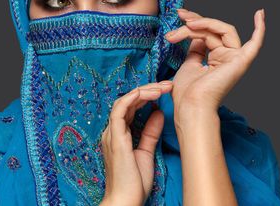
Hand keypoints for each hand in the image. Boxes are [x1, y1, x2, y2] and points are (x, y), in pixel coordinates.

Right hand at [99, 81, 172, 205]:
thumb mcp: (146, 152)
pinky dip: (134, 98)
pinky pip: (120, 109)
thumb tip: (159, 113)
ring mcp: (112, 133)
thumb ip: (150, 133)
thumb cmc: (134, 183)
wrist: (125, 201)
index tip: (166, 91)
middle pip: (128, 100)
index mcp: (119, 134)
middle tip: (168, 85)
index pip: (131, 107)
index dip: (147, 96)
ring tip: (162, 87)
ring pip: (124, 101)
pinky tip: (150, 94)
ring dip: (144, 91)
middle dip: (148, 89)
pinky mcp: (115, 137)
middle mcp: (112, 131)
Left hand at [165, 8, 265, 120]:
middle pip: (213, 30)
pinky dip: (259, 29)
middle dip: (196, 21)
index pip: (207, 34)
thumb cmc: (188, 92)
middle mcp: (228, 58)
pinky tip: (260, 14)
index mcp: (217, 60)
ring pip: (222, 30)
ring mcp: (235, 59)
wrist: (190, 105)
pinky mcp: (240, 62)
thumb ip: (196, 48)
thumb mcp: (190, 64)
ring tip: (185, 23)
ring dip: (203, 23)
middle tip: (180, 15)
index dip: (193, 23)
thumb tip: (196, 33)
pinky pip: (255, 43)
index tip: (179, 16)